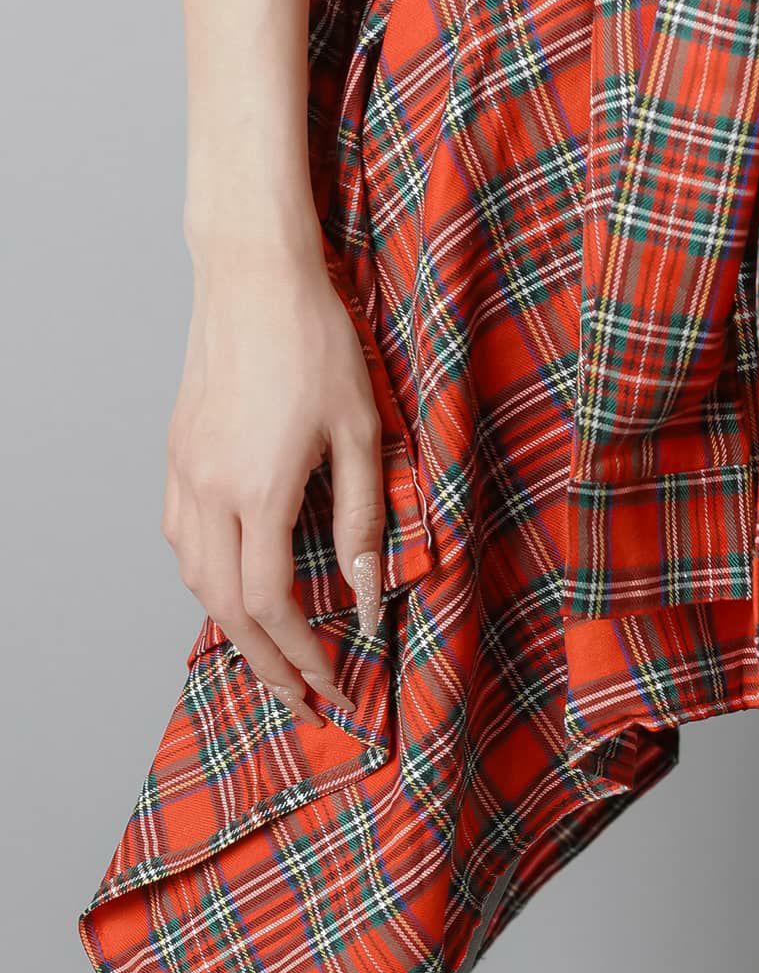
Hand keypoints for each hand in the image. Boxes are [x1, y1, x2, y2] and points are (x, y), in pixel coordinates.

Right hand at [162, 244, 386, 724]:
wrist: (253, 275)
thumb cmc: (317, 342)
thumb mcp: (360, 432)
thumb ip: (362, 517)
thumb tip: (367, 592)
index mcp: (258, 491)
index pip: (272, 603)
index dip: (303, 653)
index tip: (334, 684)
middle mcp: (208, 490)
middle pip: (224, 607)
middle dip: (264, 661)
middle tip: (300, 697)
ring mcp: (183, 471)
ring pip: (194, 577)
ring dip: (231, 625)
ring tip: (273, 653)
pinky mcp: (176, 451)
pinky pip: (181, 539)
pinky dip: (207, 578)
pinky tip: (236, 585)